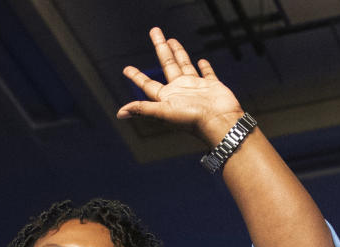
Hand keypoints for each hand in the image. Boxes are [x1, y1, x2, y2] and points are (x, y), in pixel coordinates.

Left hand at [117, 28, 243, 145]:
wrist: (219, 121)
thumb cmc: (191, 120)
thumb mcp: (164, 112)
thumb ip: (143, 109)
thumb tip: (120, 113)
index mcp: (166, 97)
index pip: (148, 84)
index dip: (136, 76)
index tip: (126, 69)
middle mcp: (179, 91)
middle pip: (167, 65)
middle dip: (160, 48)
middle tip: (154, 31)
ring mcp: (195, 88)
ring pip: (184, 65)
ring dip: (178, 53)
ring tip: (171, 40)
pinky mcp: (212, 86)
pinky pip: (207, 73)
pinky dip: (204, 67)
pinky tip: (201, 60)